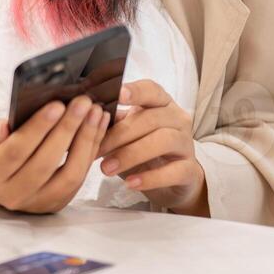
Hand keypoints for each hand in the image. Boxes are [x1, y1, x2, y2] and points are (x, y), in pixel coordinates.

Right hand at [0, 95, 108, 212]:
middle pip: (46, 163)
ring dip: (86, 141)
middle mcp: (13, 195)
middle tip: (83, 102)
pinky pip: (79, 179)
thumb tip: (3, 128)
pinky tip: (97, 127)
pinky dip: (91, 152)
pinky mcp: (56, 203)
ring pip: (69, 176)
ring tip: (96, 112)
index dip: (38, 128)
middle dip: (68, 130)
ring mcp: (37, 202)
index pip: (16, 151)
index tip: (57, 104)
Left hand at [98, 80, 207, 214]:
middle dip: (119, 134)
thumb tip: (83, 115)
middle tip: (95, 150)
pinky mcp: (190, 170)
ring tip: (106, 168)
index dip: (135, 91)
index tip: (118, 95)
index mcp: (160, 103)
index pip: (151, 90)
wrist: (172, 180)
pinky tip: (130, 183)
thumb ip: (112, 122)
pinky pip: (174, 171)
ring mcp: (186, 143)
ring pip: (163, 141)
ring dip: (131, 154)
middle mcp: (177, 119)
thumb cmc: (143, 149)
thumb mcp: (126, 133)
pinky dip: (150, 178)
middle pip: (151, 119)